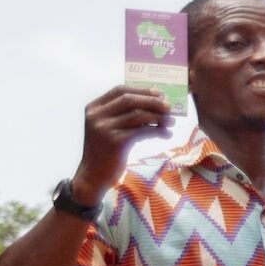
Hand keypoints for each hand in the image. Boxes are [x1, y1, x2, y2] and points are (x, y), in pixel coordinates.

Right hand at [73, 86, 175, 201]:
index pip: (120, 90)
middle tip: (170, 108)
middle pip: (130, 99)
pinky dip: (158, 131)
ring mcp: (105, 128)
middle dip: (153, 102)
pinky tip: (166, 134)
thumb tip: (154, 105)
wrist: (93, 175)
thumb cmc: (105, 151)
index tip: (159, 93)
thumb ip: (123, 115)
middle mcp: (97, 115)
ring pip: (138, 115)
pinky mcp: (115, 142)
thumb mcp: (108, 128)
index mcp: (94, 108)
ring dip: (159, 117)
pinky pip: (142, 131)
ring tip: (171, 122)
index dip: (142, 90)